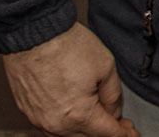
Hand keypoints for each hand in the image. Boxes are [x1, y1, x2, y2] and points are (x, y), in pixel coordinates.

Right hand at [3, 24, 139, 136]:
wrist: (33, 32)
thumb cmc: (65, 44)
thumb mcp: (106, 66)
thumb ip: (113, 95)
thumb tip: (113, 112)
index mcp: (79, 115)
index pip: (107, 134)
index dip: (123, 134)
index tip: (130, 132)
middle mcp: (57, 124)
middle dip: (105, 131)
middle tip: (119, 123)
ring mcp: (39, 119)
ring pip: (68, 135)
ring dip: (85, 129)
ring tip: (97, 114)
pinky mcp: (28, 111)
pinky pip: (50, 126)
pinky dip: (66, 123)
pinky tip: (74, 111)